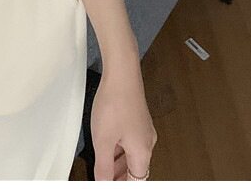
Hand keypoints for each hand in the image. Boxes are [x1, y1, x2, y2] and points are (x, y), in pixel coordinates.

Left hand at [91, 58, 156, 179]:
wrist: (122, 73)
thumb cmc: (115, 103)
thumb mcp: (103, 141)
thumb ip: (103, 167)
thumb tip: (104, 182)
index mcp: (143, 152)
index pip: (136, 181)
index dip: (122, 185)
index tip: (108, 184)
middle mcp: (147, 142)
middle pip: (136, 170)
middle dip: (120, 177)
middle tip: (104, 179)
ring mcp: (144, 129)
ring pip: (133, 156)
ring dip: (119, 165)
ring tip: (103, 169)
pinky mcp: (138, 119)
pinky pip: (131, 142)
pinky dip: (120, 150)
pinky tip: (108, 148)